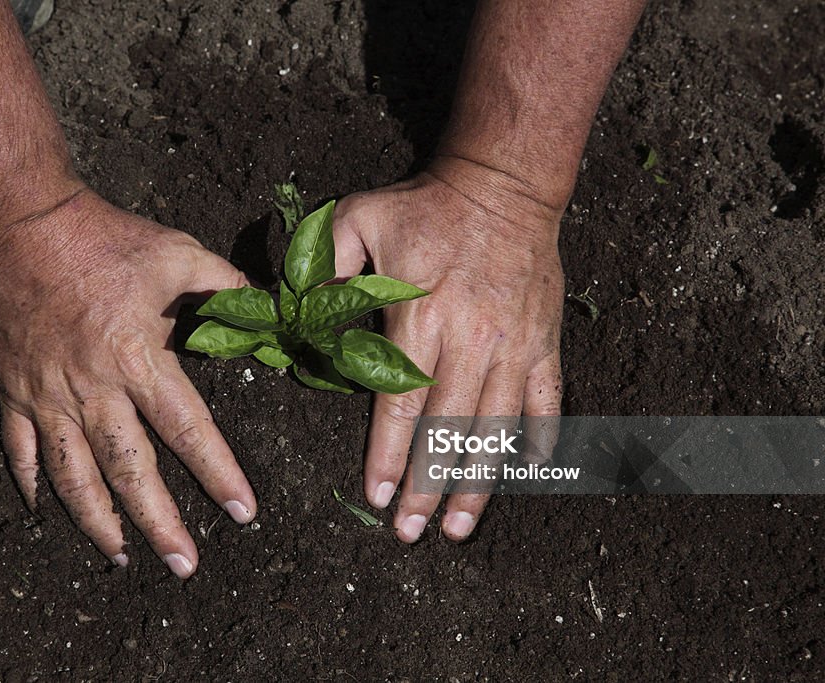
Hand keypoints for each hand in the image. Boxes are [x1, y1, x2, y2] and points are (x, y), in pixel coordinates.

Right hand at [0, 189, 256, 576]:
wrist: (20, 223)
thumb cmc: (103, 238)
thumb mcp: (177, 252)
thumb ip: (223, 286)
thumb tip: (264, 310)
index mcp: (138, 360)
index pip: (188, 430)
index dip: (218, 473)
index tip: (242, 513)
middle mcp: (93, 390)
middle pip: (131, 472)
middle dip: (160, 524)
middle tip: (185, 565)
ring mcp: (47, 396)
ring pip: (73, 476)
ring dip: (98, 522)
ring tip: (120, 556)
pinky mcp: (12, 391)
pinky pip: (18, 449)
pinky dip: (30, 483)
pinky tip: (43, 511)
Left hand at [332, 156, 564, 542]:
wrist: (505, 185)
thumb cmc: (425, 206)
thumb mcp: (357, 218)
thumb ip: (323, 266)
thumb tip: (295, 314)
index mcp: (420, 317)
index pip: (399, 403)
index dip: (388, 455)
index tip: (377, 496)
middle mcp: (469, 341)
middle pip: (446, 430)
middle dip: (427, 487)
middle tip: (412, 531)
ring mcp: (512, 346)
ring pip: (494, 428)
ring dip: (476, 482)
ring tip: (459, 527)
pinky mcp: (543, 341)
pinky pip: (545, 401)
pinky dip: (537, 439)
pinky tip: (523, 474)